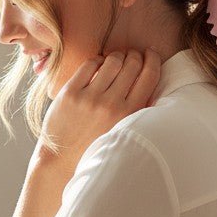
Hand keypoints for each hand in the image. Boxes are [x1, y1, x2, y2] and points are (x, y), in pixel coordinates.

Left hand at [39, 49, 161, 172]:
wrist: (63, 161)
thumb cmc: (97, 147)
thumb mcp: (124, 132)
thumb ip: (138, 110)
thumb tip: (150, 81)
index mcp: (129, 115)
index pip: (149, 75)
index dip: (152, 59)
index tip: (150, 54)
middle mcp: (111, 104)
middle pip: (132, 64)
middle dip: (135, 55)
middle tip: (133, 55)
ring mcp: (89, 98)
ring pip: (112, 61)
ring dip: (117, 56)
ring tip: (116, 59)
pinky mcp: (70, 93)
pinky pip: (89, 64)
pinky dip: (97, 60)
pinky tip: (98, 65)